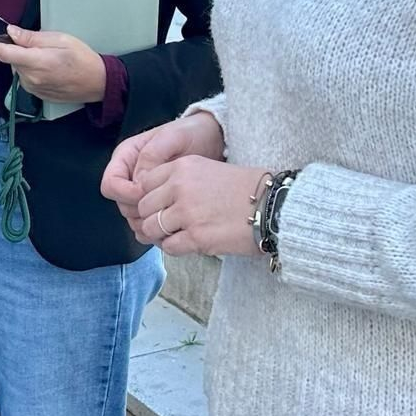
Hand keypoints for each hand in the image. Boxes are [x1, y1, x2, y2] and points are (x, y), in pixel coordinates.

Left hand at [0, 26, 105, 103]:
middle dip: (17, 49)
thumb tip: (11, 33)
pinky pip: (26, 77)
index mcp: (36, 62)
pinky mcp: (36, 93)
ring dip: (26, 60)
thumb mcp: (60, 39)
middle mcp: (30, 78)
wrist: (98, 83)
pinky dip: (32, 70)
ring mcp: (33, 88)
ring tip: (49, 57)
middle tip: (38, 43)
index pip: (3, 53)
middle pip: (11, 59)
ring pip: (19, 68)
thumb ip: (32, 38)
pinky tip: (49, 68)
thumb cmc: (83, 58)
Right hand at [100, 111, 224, 233]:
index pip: (110, 184)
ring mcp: (143, 190)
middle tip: (163, 210)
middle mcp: (130, 175)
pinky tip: (173, 226)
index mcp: (126, 156)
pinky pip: (149, 221)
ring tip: (170, 221)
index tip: (146, 194)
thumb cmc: (191, 133)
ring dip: (149, 222)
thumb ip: (152, 155)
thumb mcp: (172, 136)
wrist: (212, 139)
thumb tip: (139, 181)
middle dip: (139, 211)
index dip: (125, 193)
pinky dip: (158, 227)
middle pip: (121, 204)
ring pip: (133, 216)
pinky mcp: (158, 202)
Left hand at [132, 156, 265, 256]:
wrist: (272, 206)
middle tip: (163, 225)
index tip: (157, 206)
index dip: (147, 197)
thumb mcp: (206, 170)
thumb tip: (152, 201)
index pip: (143, 183)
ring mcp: (187, 212)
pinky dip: (174, 248)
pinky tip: (187, 244)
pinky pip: (168, 247)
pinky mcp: (196, 237)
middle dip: (150, 218)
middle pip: (143, 207)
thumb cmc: (243, 189)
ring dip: (159, 235)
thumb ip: (177, 181)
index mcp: (182, 167)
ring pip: (151, 228)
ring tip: (174, 236)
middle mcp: (180, 186)